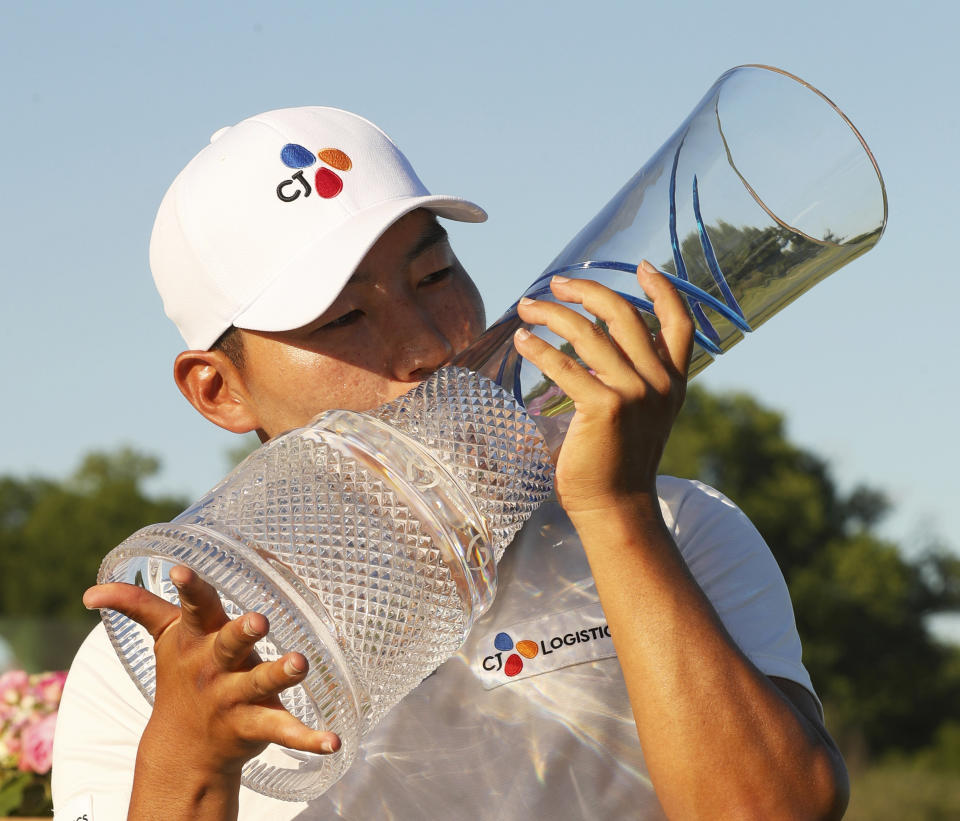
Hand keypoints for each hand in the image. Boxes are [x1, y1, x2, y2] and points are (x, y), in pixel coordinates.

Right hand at [84, 566, 340, 779]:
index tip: (182, 572)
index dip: (189, 589)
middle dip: (242, 631)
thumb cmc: (184, 673)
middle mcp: (215, 667)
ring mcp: (235, 698)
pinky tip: (333, 741)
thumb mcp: (164, 638)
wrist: (185, 746)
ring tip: (301, 663)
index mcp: (197, 639)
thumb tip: (90, 590)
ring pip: (258, 684)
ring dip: (280, 674)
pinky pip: (285, 730)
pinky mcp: (257, 724)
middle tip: (259, 619)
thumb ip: (136, 607)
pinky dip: (310, 738)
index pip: (193, 607)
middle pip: (228, 645)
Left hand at [513, 261, 693, 516]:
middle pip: (626, 315)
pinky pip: (566, 366)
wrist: (616, 507)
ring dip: (553, 313)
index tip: (643, 267)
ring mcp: (634, 394)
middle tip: (556, 283)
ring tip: (527, 307)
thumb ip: (632, 377)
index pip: (679, 325)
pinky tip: (522, 341)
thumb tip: (596, 339)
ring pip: (591, 333)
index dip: (664, 291)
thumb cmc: (618, 460)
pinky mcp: (605, 408)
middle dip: (588, 291)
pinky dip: (540, 349)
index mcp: (673, 382)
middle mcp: (659, 383)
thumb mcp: (642, 413)